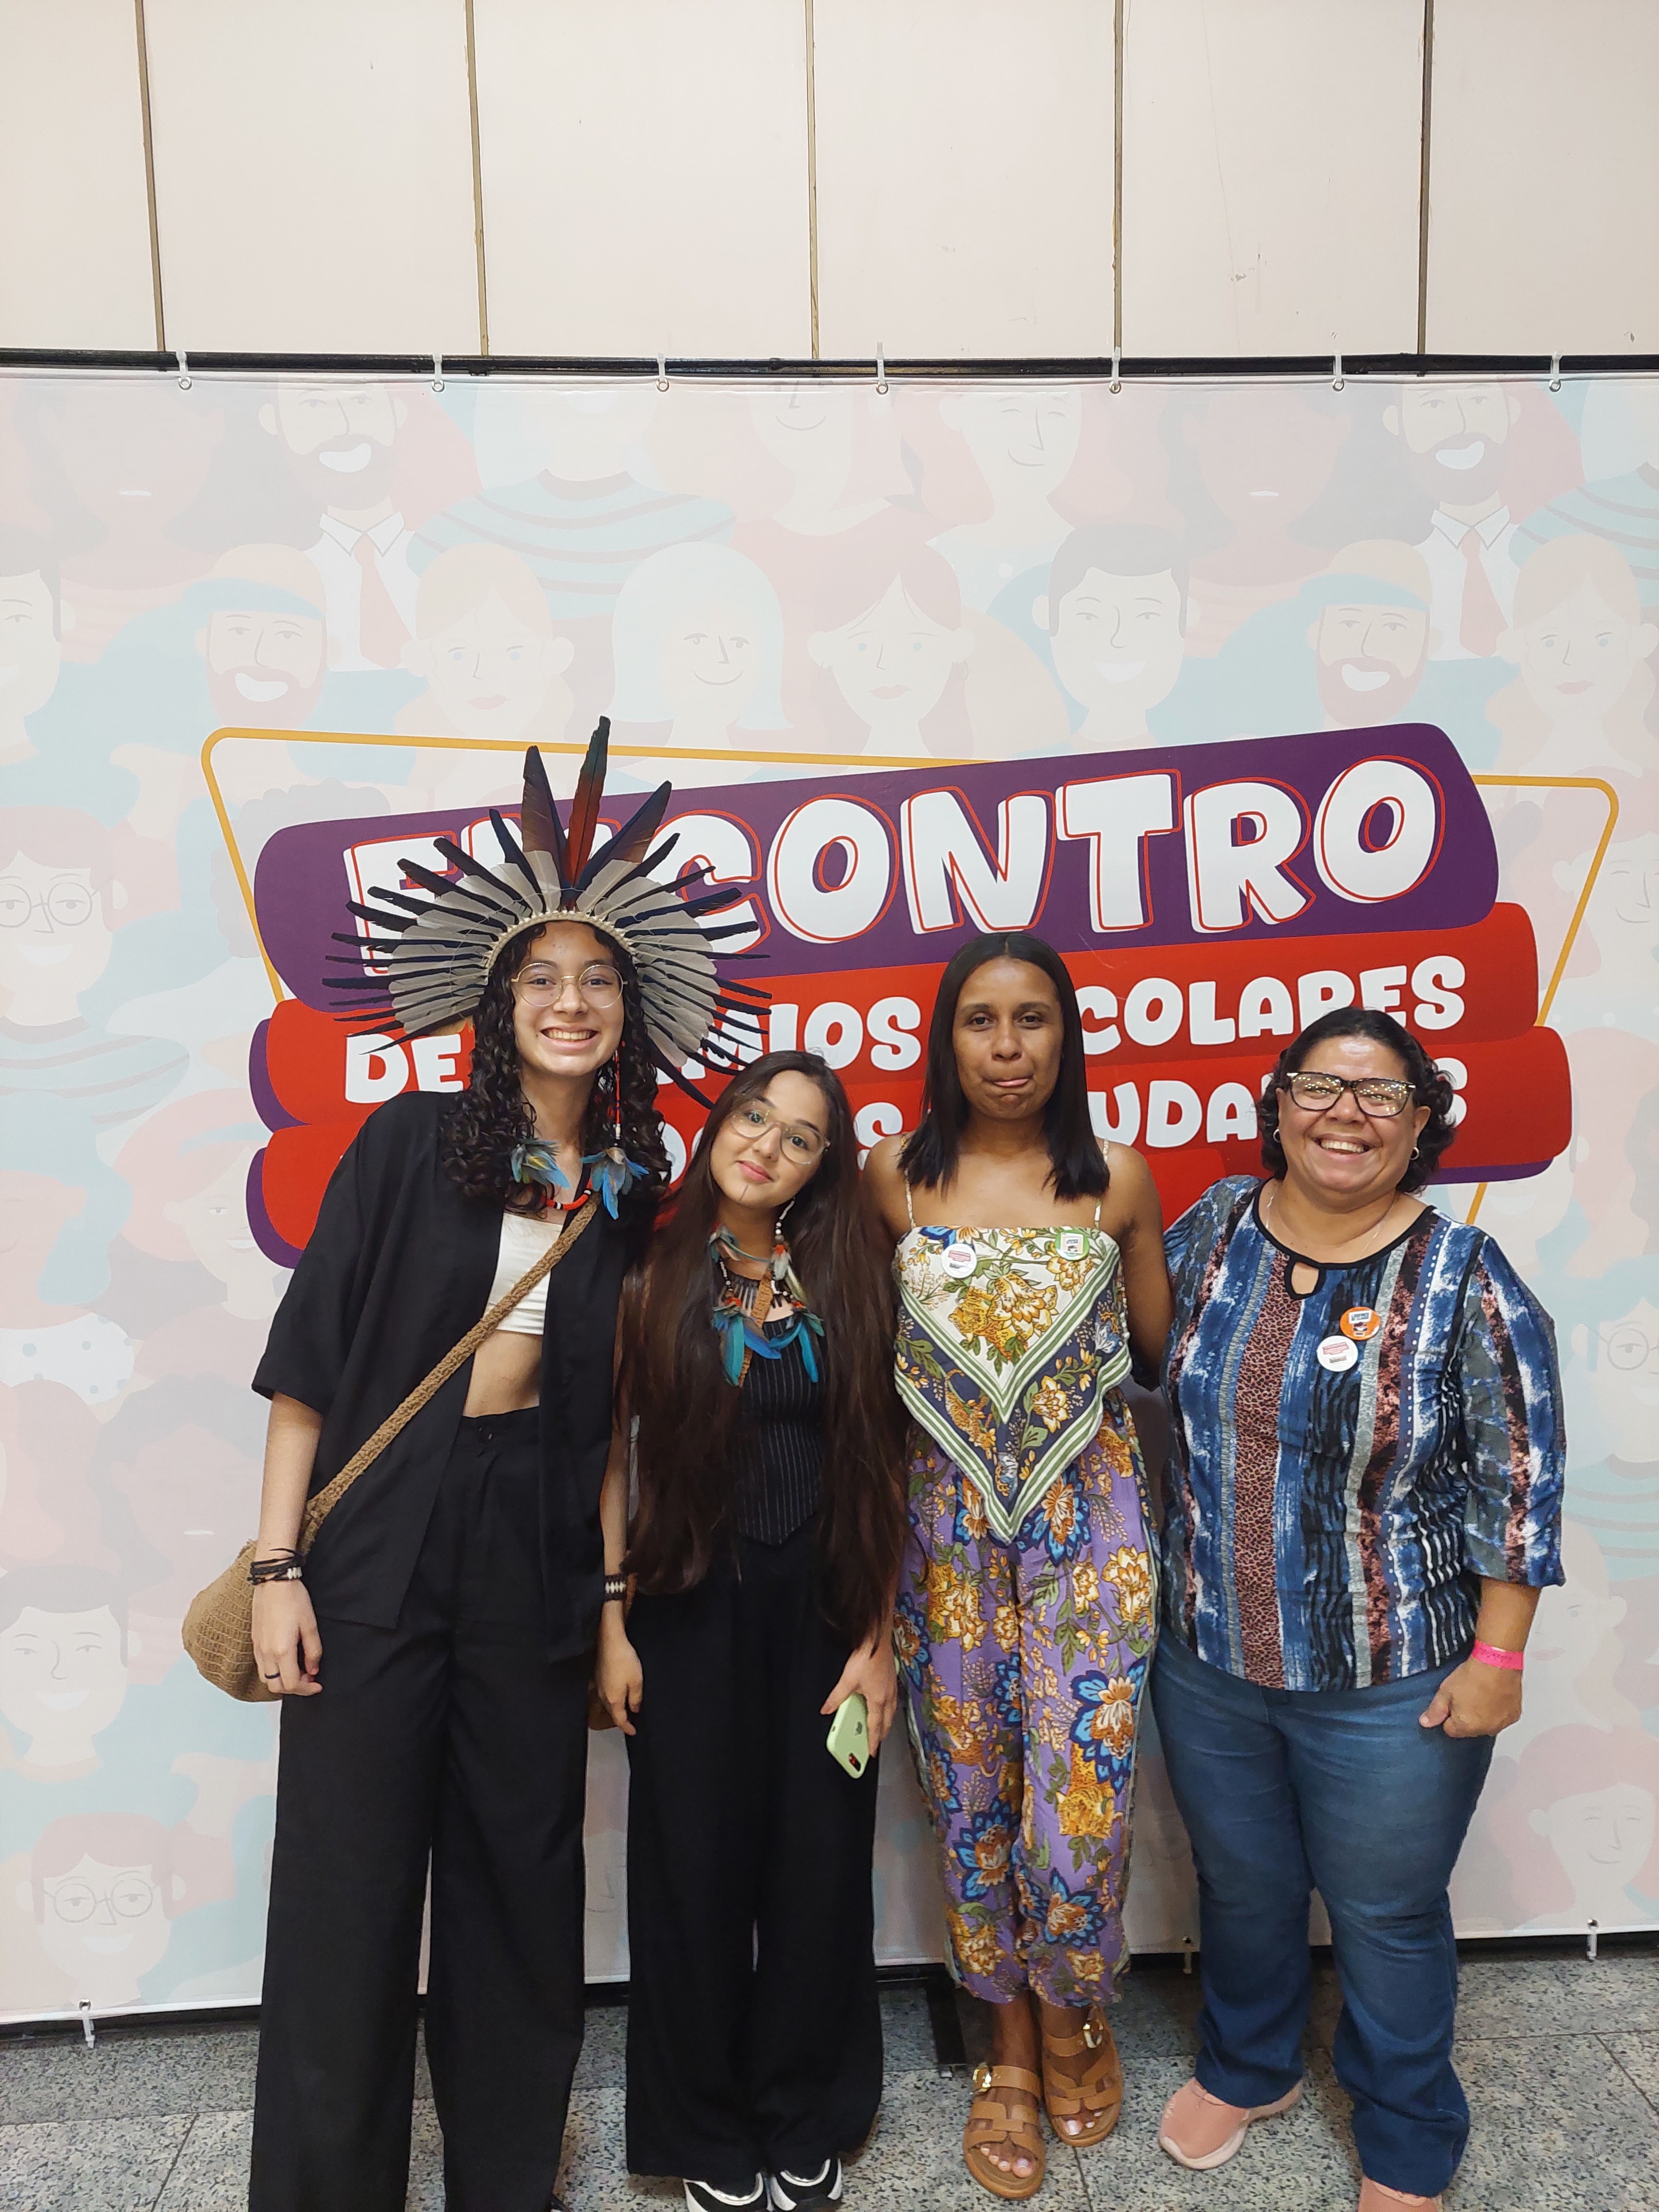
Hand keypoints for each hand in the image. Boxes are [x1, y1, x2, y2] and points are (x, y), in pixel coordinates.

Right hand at [251, 1581, 321, 1696]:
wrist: (273, 1582)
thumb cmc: (293, 1599)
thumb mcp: (310, 1625)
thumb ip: (313, 1651)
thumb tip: (313, 1670)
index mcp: (281, 1651)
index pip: (291, 1684)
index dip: (306, 1689)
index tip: (317, 1684)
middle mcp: (266, 1653)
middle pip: (276, 1687)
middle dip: (294, 1688)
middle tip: (309, 1677)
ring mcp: (258, 1648)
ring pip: (266, 1678)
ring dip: (283, 1680)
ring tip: (299, 1669)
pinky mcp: (255, 1642)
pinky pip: (261, 1666)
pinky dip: (274, 1671)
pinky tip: (287, 1660)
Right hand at [595, 1618, 642, 1734]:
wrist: (609, 1640)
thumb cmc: (623, 1659)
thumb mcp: (637, 1681)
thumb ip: (636, 1699)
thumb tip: (634, 1709)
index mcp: (613, 1699)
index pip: (620, 1720)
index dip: (627, 1728)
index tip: (633, 1732)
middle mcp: (603, 1695)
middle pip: (612, 1713)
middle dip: (621, 1719)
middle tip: (631, 1722)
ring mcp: (598, 1685)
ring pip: (608, 1703)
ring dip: (617, 1708)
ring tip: (626, 1708)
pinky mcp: (598, 1676)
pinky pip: (606, 1692)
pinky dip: (613, 1697)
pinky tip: (619, 1691)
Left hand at [822, 1630, 898, 1753]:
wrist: (877, 1640)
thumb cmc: (866, 1658)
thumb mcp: (847, 1680)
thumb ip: (836, 1698)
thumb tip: (826, 1709)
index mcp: (878, 1701)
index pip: (875, 1727)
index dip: (873, 1741)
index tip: (871, 1751)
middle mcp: (888, 1697)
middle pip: (887, 1722)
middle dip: (881, 1734)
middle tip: (875, 1742)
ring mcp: (892, 1688)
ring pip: (891, 1712)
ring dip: (886, 1722)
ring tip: (880, 1728)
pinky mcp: (892, 1680)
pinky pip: (892, 1701)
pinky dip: (888, 1710)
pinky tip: (883, 1706)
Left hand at [1419, 1656, 1521, 1737]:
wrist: (1497, 1663)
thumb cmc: (1471, 1676)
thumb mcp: (1445, 1691)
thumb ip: (1435, 1710)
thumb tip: (1425, 1723)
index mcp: (1466, 1726)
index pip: (1450, 1730)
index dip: (1449, 1716)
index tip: (1452, 1703)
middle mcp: (1485, 1730)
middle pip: (1469, 1729)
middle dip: (1466, 1717)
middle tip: (1467, 1696)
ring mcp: (1502, 1724)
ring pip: (1487, 1725)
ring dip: (1483, 1716)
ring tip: (1481, 1694)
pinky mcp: (1514, 1716)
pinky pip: (1502, 1718)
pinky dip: (1498, 1711)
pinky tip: (1495, 1696)